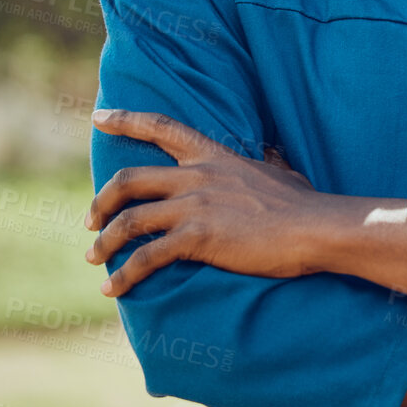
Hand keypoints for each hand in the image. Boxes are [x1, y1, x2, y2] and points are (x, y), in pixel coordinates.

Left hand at [84, 109, 328, 297]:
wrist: (316, 227)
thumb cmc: (303, 204)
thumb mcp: (281, 172)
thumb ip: (266, 162)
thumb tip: (271, 154)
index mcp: (214, 156)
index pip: (163, 127)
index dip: (126, 119)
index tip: (98, 117)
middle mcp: (197, 176)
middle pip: (128, 180)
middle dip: (101, 201)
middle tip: (90, 222)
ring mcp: (196, 206)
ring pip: (129, 221)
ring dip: (105, 243)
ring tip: (96, 259)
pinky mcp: (198, 238)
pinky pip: (147, 257)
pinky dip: (125, 275)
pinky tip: (114, 289)